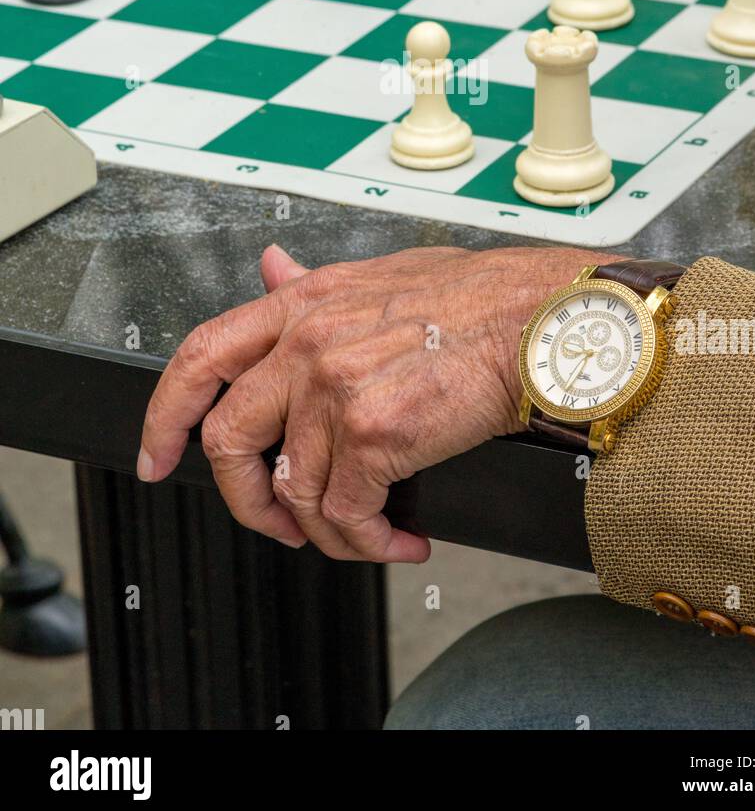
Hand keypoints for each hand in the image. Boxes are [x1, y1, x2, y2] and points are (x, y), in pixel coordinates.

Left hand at [138, 242, 616, 562]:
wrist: (541, 321)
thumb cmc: (479, 299)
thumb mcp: (379, 275)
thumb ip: (313, 284)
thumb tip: (270, 269)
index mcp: (303, 303)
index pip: (200, 356)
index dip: (166, 413)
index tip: (158, 454)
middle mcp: (307, 343)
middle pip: (228, 441)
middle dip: (247, 501)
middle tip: (281, 524)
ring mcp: (335, 388)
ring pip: (293, 492)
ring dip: (327, 531)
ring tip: (367, 533)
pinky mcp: (374, 433)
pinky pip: (346, 515)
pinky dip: (369, 542)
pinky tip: (400, 539)